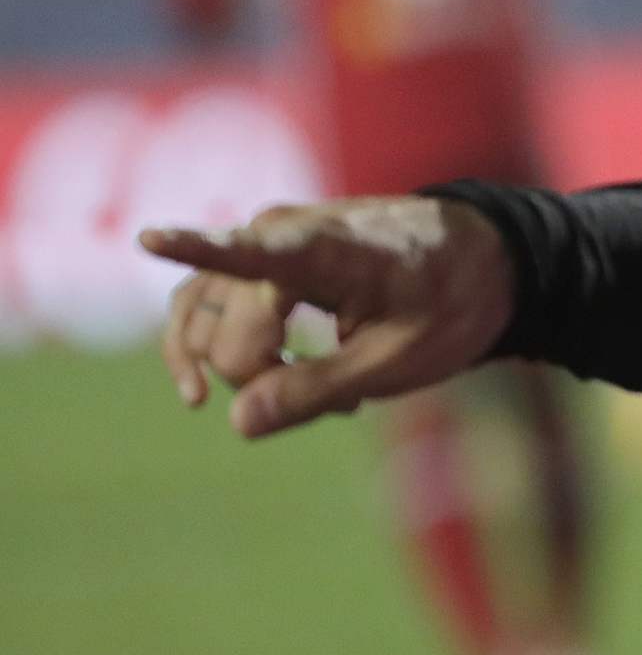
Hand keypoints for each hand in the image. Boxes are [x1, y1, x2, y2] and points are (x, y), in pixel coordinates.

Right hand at [142, 197, 517, 438]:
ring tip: (321, 391)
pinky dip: (224, 349)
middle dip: (264, 379)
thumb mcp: (400, 361)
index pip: (250, 250)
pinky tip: (260, 386)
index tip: (149, 236)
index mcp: (324, 250)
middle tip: (349, 403)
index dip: (195, 246)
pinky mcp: (252, 258)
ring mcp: (258, 242)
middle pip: (223, 330)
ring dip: (243, 367)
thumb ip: (319, 390)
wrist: (478, 259)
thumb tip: (237, 423)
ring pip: (200, 320)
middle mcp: (276, 232)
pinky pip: (203, 306)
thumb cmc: (448, 304)